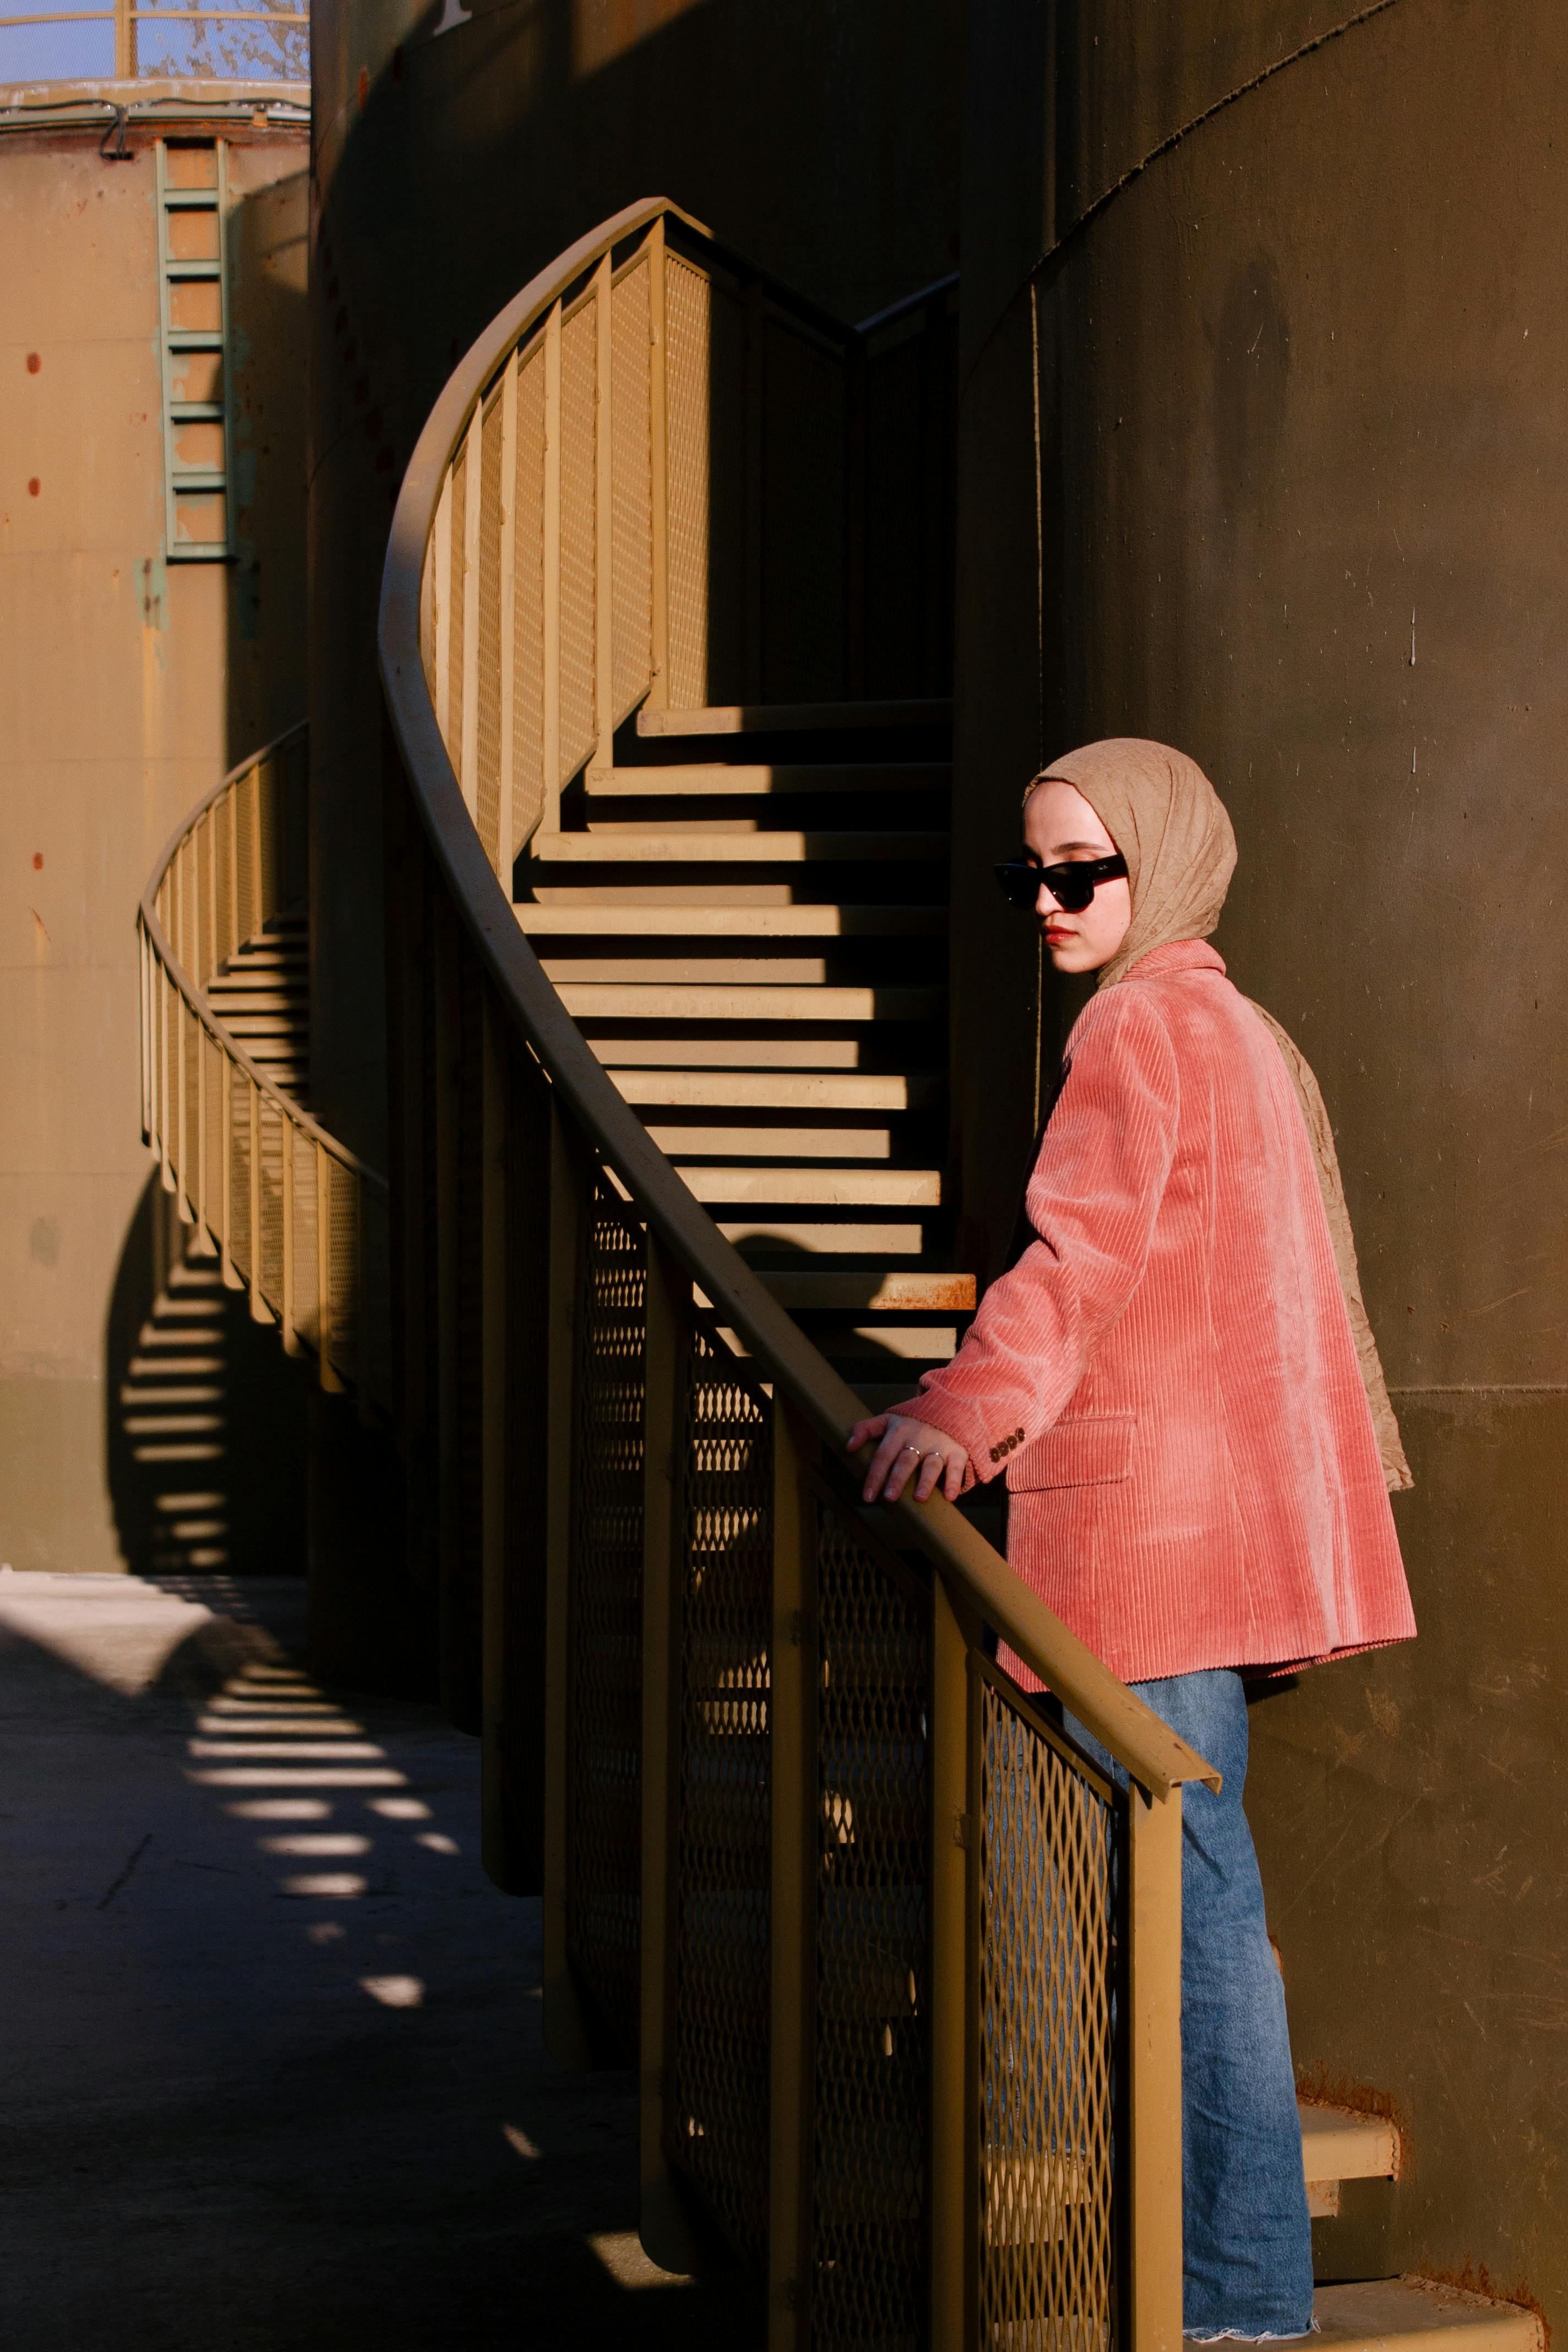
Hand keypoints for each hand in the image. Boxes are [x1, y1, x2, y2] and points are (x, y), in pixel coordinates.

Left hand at [846, 1412, 971, 1504]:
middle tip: (889, 1498)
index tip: (868, 1496)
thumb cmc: (913, 1421)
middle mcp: (919, 1438)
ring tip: (918, 1498)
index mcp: (899, 1431)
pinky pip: (957, 1467)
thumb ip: (866, 1429)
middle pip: (906, 1460)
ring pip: (931, 1464)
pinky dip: (955, 1482)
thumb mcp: (889, 1419)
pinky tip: (950, 1497)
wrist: (949, 1405)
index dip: (874, 1475)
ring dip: (925, 1481)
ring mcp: (939, 1444)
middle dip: (897, 1479)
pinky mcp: (957, 1451)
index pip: (883, 1455)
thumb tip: (848, 1447)